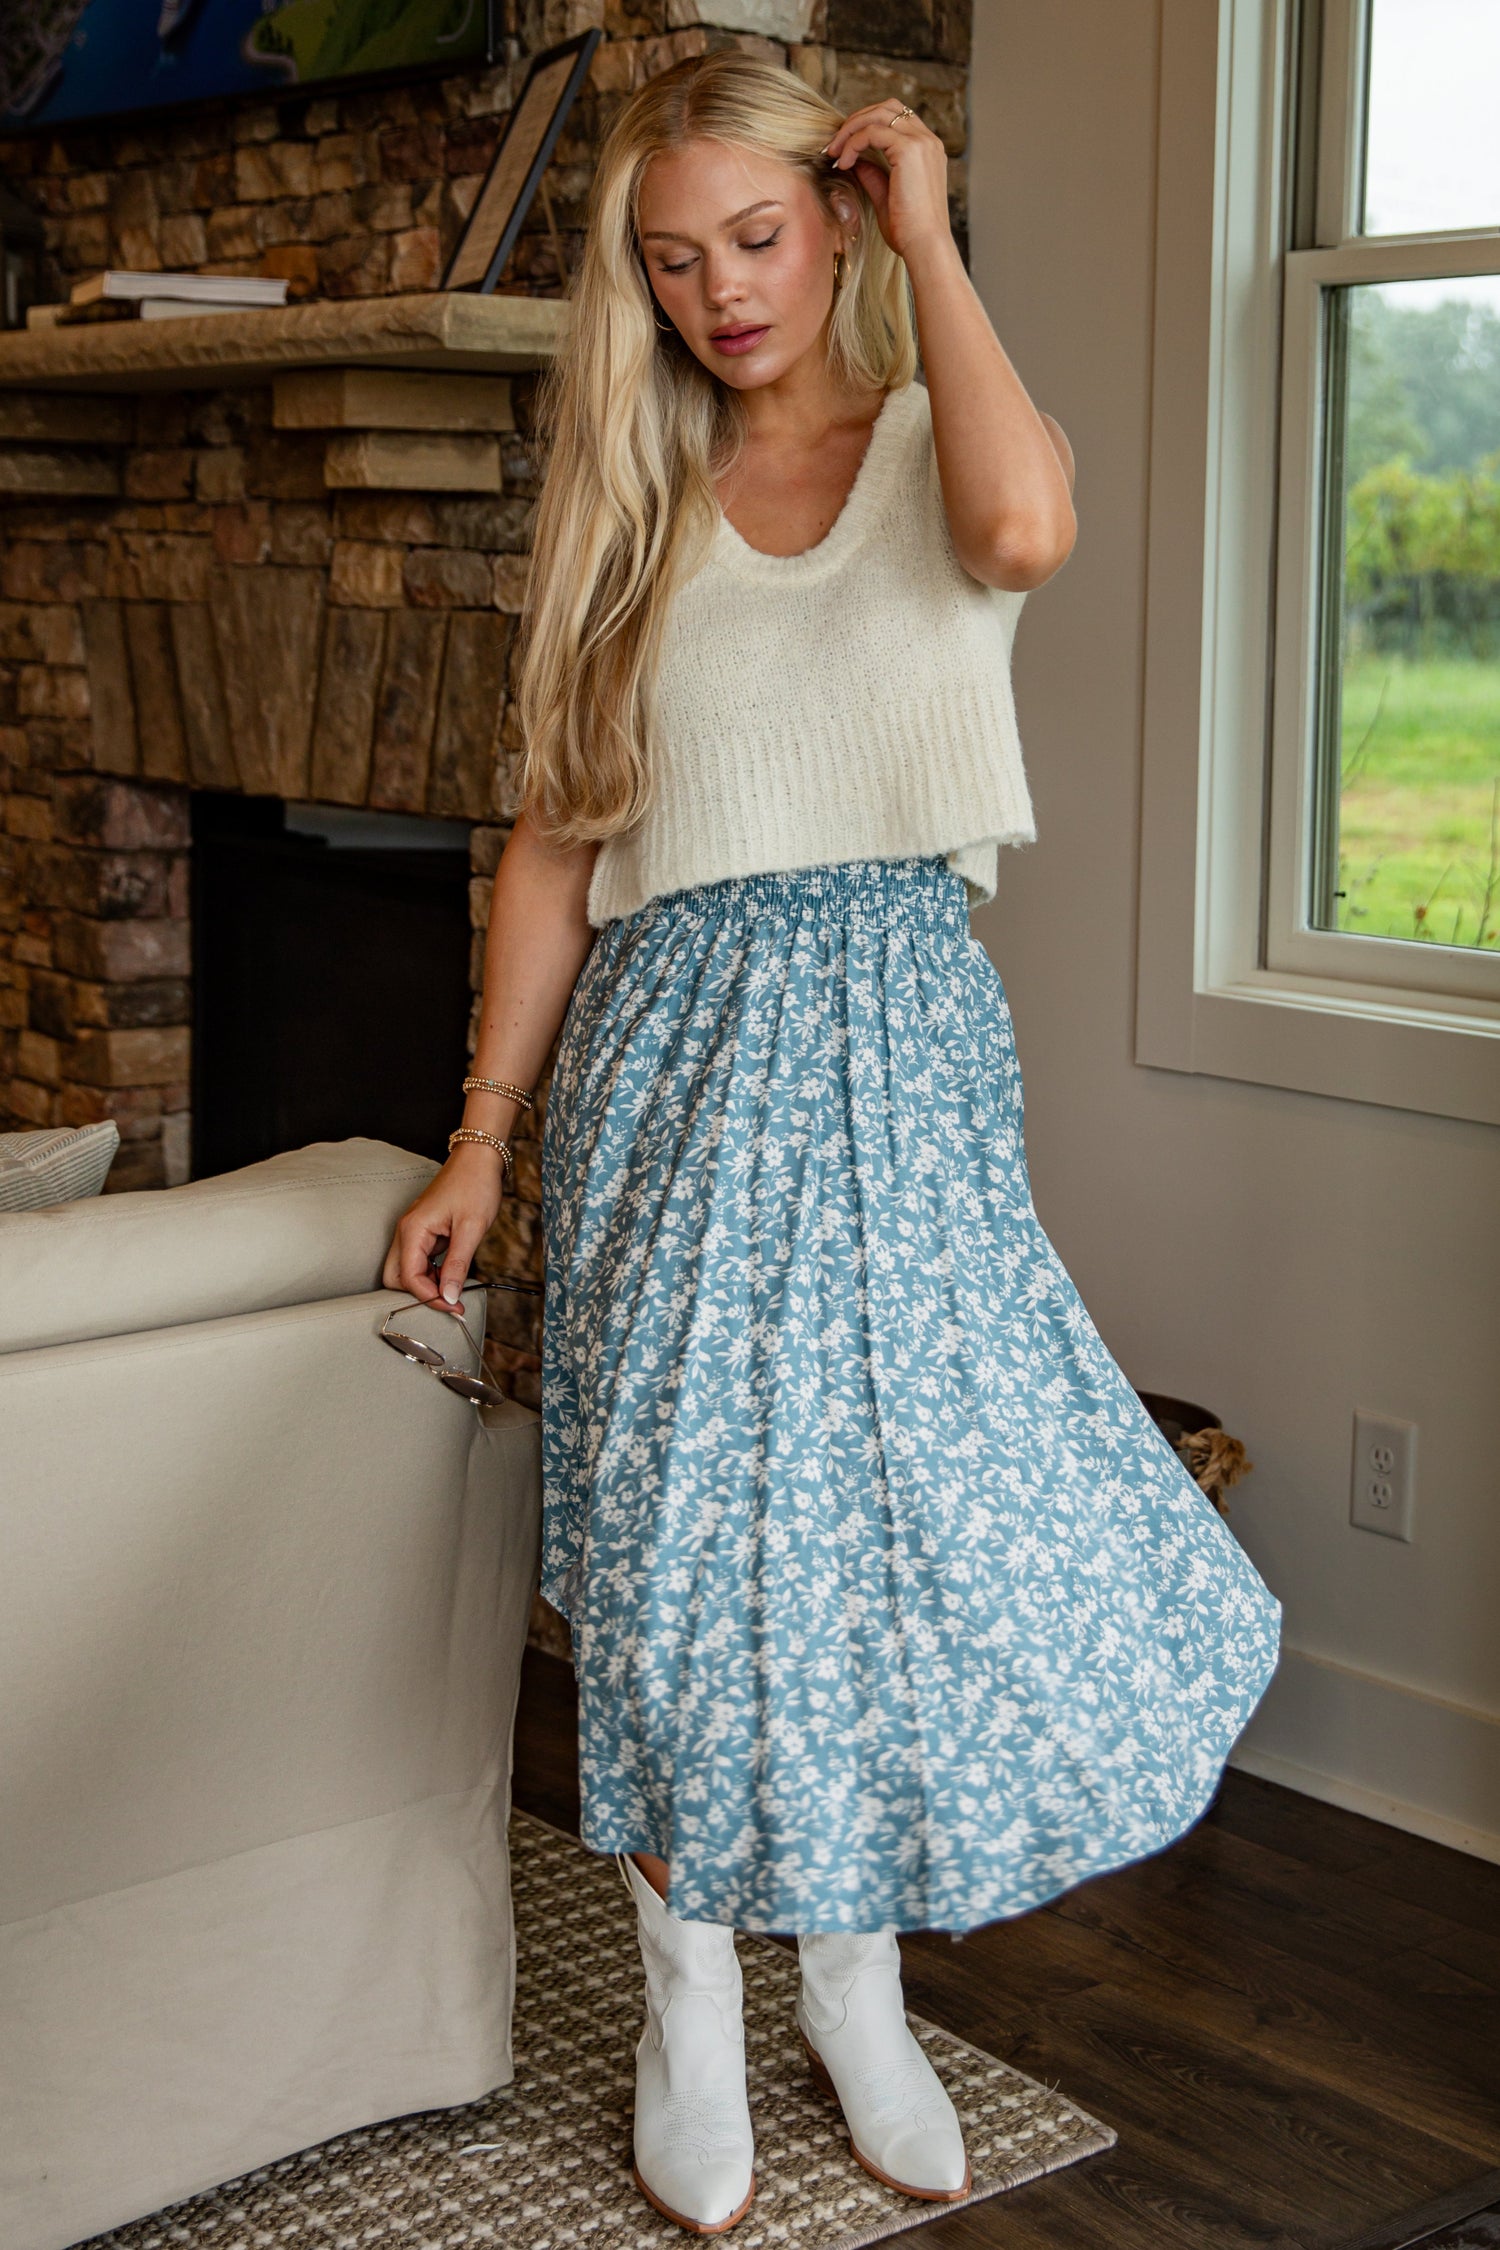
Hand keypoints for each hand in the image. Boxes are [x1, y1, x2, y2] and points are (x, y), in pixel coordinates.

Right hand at [381, 1142, 506, 1313]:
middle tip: (450, 1300)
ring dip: (426, 1285)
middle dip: (420, 1294)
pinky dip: (431, 1273)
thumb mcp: (471, 1228)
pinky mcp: (424, 1231)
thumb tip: (449, 1296)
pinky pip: (419, 1260)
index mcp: (412, 1230)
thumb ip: (458, 1265)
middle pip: (396, 1278)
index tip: (454, 1306)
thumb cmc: (475, 1185)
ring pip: (406, 1271)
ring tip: (455, 1289)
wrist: (478, 1159)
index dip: (430, 1297)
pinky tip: (451, 1275)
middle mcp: (407, 1231)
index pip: (408, 1278)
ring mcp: (413, 1231)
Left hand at [821, 97, 954, 267]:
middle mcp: (928, 141)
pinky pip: (872, 132)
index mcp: (927, 150)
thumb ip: (873, 175)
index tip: (845, 148)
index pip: (896, 119)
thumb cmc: (909, 232)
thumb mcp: (886, 198)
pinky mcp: (909, 150)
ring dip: (851, 129)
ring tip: (833, 152)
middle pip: (887, 107)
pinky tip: (843, 164)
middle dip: (857, 120)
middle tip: (834, 145)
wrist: (925, 246)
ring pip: (878, 114)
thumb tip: (855, 161)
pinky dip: (853, 144)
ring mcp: (921, 142)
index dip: (867, 126)